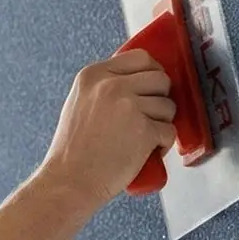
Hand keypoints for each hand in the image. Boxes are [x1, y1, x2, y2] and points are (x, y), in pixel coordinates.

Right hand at [37, 49, 177, 210]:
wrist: (69, 181)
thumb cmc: (73, 152)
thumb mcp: (79, 102)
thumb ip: (103, 87)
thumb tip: (138, 81)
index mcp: (94, 74)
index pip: (141, 58)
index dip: (153, 74)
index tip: (153, 88)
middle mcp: (111, 85)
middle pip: (161, 79)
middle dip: (161, 98)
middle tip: (150, 117)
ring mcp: (129, 105)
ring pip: (168, 106)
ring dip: (162, 124)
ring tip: (143, 139)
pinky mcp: (144, 129)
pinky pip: (170, 131)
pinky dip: (163, 144)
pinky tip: (147, 152)